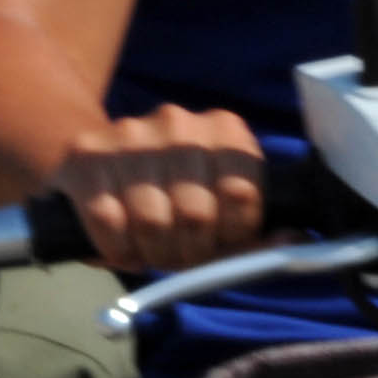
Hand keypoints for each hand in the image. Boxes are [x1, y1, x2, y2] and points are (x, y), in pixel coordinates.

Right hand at [54, 106, 272, 273]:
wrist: (103, 165)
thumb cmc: (176, 201)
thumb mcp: (224, 215)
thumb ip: (255, 235)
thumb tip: (291, 240)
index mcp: (224, 130)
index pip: (240, 193)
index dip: (232, 234)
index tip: (220, 242)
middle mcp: (177, 122)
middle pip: (195, 213)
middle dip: (189, 252)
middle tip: (181, 255)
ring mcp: (128, 134)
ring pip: (151, 221)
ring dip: (153, 253)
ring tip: (152, 250)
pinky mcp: (86, 155)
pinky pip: (108, 220)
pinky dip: (117, 248)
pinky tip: (122, 243)